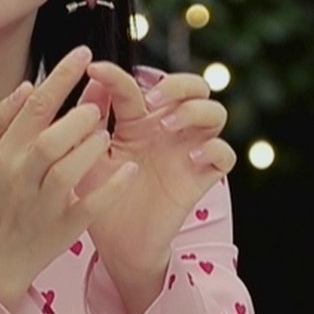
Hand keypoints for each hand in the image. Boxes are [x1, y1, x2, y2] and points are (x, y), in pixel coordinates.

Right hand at [0, 46, 139, 308]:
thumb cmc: (1, 200)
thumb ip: (8, 121)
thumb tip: (26, 84)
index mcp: (5, 155)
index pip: (33, 108)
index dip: (60, 76)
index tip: (85, 53)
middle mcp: (20, 177)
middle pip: (48, 140)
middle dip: (76, 118)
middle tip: (97, 108)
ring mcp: (42, 204)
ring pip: (65, 172)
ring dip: (89, 148)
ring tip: (106, 135)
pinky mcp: (64, 228)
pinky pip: (90, 206)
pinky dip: (111, 187)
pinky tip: (130, 169)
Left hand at [76, 63, 236, 277]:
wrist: (117, 244)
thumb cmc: (100, 197)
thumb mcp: (88, 157)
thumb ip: (88, 123)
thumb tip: (88, 80)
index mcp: (137, 121)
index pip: (136, 85)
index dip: (116, 74)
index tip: (93, 70)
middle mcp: (168, 130)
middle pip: (194, 87)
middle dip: (176, 85)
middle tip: (150, 101)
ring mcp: (188, 152)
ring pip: (216, 113)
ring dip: (194, 112)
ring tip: (166, 127)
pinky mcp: (202, 178)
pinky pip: (225, 154)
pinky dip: (212, 149)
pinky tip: (188, 159)